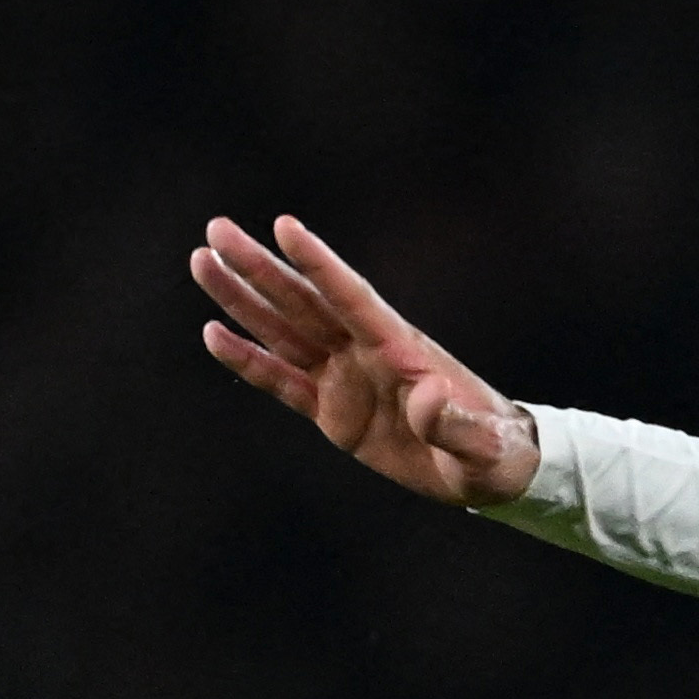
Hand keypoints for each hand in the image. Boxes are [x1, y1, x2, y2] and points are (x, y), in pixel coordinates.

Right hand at [192, 215, 541, 504]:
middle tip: (216, 229)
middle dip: (260, 267)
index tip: (285, 226)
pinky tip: (213, 333)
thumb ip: (453, 424)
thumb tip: (427, 399)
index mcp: (401, 350)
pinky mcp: (332, 411)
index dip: (319, 263)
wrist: (490, 472)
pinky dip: (247, 359)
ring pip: (282, 330)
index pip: (351, 297)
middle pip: (303, 302)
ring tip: (203, 262)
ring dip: (243, 299)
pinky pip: (281, 381)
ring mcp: (345, 379)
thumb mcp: (482, 445)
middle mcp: (364, 354)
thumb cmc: (495, 451)